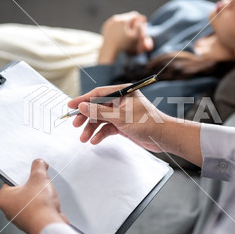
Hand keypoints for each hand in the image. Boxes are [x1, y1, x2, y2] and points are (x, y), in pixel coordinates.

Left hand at [0, 159, 67, 233]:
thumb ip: (38, 167)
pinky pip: (37, 208)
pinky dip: (43, 204)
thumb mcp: (39, 178)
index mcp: (4, 198)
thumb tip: (39, 163)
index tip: (29, 168)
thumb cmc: (38, 205)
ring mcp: (20, 217)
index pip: (10, 179)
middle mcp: (9, 209)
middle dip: (32, 183)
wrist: (49, 225)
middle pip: (21, 189)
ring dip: (39, 193)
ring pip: (30, 199)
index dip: (21, 172)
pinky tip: (50, 200)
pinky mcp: (32, 222)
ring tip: (46, 189)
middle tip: (39, 177)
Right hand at [68, 85, 203, 165]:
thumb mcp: (120, 117)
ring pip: (101, 119)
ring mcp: (122, 113)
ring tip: (83, 139)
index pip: (98, 93)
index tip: (70, 105)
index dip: (83, 99)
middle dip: (86, 117)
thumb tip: (82, 106)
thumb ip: (99, 112)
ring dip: (92, 128)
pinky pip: (108, 128)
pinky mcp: (124, 124)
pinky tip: (95, 141)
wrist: (164, 137)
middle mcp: (121, 101)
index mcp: (123, 92)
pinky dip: (101, 134)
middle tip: (75, 126)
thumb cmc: (147, 123)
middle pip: (97, 107)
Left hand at [98, 11, 153, 62]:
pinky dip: (118, 26)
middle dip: (132, 20)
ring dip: (125, 23)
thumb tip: (142, 17)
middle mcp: (116, 18)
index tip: (141, 23)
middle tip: (135, 26)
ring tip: (128, 29)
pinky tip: (120, 32)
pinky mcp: (106, 25)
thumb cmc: (123, 44)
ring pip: (120, 19)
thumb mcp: (135, 37)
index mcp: (124, 20)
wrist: (109, 49)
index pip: (135, 15)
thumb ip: (140, 27)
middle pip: (127, 16)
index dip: (139, 19)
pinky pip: (114, 23)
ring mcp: (110, 22)